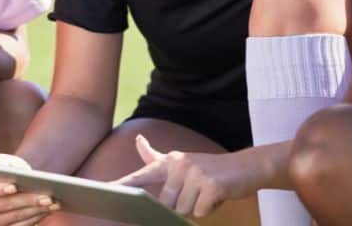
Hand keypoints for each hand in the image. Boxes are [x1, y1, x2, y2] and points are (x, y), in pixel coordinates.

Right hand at [0, 154, 60, 225]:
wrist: (17, 183)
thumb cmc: (10, 170)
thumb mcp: (5, 161)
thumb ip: (4, 162)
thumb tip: (15, 171)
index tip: (14, 186)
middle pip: (3, 206)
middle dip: (26, 200)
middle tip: (45, 195)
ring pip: (15, 218)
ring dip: (35, 209)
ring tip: (52, 201)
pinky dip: (37, 217)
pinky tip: (50, 209)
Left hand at [115, 135, 259, 217]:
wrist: (246, 167)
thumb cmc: (210, 169)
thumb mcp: (182, 160)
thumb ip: (157, 156)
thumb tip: (138, 140)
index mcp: (171, 160)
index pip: (143, 174)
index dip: (124, 184)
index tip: (105, 189)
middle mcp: (181, 164)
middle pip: (167, 203)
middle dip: (182, 204)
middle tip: (197, 191)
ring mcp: (196, 174)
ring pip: (183, 210)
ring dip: (196, 206)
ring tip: (207, 192)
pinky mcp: (211, 185)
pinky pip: (200, 212)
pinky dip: (209, 209)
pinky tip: (217, 195)